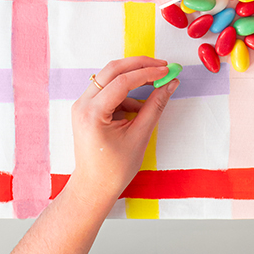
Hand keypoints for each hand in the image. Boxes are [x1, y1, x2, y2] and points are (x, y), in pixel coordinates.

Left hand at [66, 57, 177, 207]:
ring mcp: (82, 104)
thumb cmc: (114, 169)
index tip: (167, 70)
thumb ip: (155, 106)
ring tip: (155, 87)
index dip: (147, 73)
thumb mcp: (139, 136)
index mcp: (93, 113)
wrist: (93, 187)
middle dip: (140, 65)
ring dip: (133, 78)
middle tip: (162, 66)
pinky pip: (109, 88)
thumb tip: (170, 84)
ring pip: (110, 76)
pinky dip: (126, 92)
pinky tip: (138, 107)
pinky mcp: (87, 107)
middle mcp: (83, 104)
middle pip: (113, 70)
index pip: (122, 81)